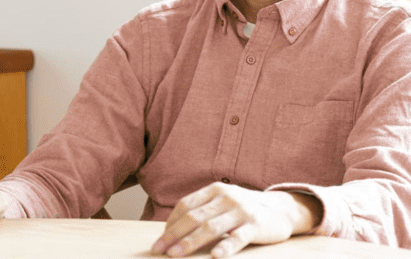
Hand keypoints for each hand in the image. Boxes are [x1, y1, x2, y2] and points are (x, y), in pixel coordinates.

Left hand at [150, 182, 321, 256]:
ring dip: (190, 242)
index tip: (160, 240)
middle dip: (173, 235)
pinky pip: (238, 237)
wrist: (283, 209)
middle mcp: (226, 198)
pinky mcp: (256, 226)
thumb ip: (202, 210)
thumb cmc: (244, 208)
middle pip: (193, 217)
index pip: (185, 206)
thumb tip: (172, 230)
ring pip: (211, 228)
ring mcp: (242, 211)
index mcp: (214, 190)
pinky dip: (226, 247)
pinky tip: (215, 256)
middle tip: (159, 250)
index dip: (170, 224)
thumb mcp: (222, 201)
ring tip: (175, 255)